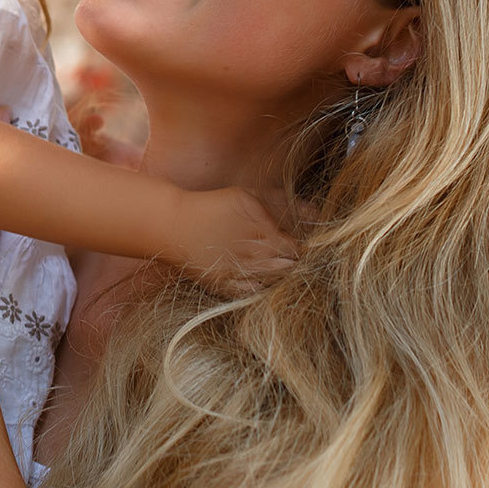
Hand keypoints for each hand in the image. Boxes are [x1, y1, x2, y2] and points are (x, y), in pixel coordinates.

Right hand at [168, 187, 297, 291]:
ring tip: (278, 266)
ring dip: (282, 274)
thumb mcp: (248, 195)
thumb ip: (282, 202)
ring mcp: (240, 269)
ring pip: (276, 280)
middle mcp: (255, 250)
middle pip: (292, 264)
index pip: (300, 245)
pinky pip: (253, 292)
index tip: (306, 244)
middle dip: (298, 262)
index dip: (307, 246)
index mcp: (263, 227)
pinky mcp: (225, 285)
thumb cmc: (213, 206)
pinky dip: (261, 288)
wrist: (173, 224)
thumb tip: (315, 212)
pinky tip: (261, 280)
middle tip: (296, 257)